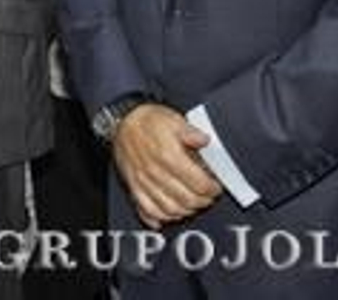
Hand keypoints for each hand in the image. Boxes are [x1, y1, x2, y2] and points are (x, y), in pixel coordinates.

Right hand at [112, 103, 221, 227]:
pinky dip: (161, 217)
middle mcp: (155, 172)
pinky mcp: (134, 187)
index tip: (215, 186)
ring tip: (192, 203)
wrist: (123, 122)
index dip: (212, 189)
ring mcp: (143, 182)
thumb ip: (192, 132)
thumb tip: (205, 140)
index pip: (198, 184)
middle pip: (187, 200)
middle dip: (203, 201)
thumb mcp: (174, 120)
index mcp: (168, 156)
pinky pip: (148, 211)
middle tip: (207, 196)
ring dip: (186, 211)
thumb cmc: (149, 122)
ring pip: (170, 210)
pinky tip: (169, 213)